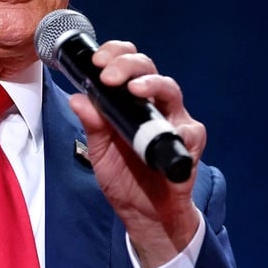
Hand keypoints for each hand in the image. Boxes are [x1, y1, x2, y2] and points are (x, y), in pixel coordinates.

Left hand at [67, 41, 205, 267]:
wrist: (144, 213)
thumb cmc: (123, 177)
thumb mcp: (99, 150)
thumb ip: (91, 125)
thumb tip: (77, 98)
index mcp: (130, 100)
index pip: (126, 64)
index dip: (114, 54)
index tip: (97, 60)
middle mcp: (154, 103)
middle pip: (148, 68)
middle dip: (127, 64)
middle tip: (108, 74)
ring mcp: (174, 120)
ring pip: (170, 88)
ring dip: (152, 84)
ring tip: (135, 89)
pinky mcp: (189, 143)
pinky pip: (189, 130)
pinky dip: (178, 128)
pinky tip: (168, 129)